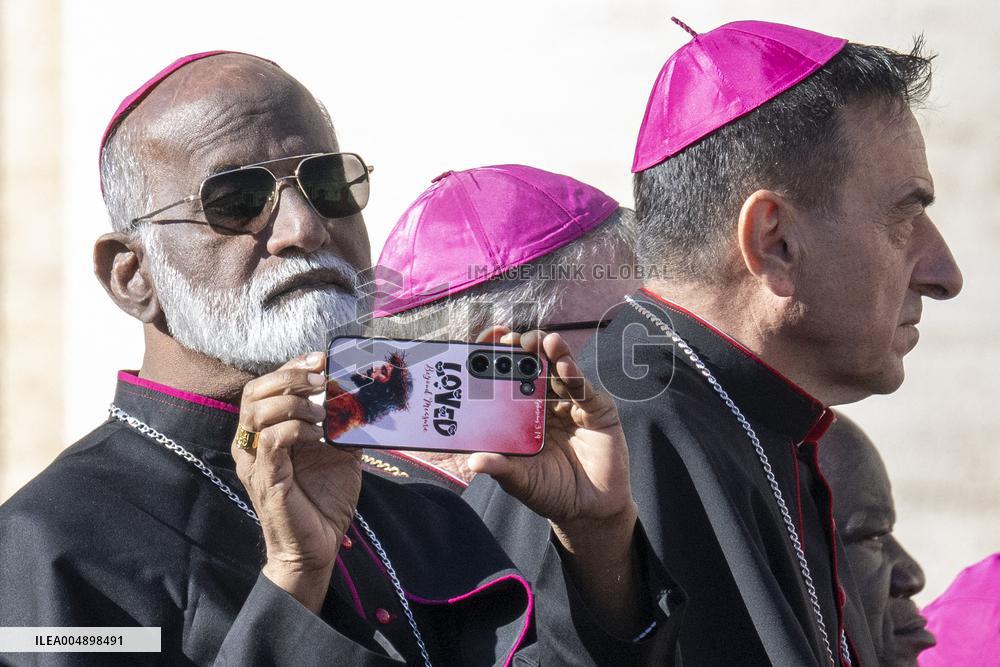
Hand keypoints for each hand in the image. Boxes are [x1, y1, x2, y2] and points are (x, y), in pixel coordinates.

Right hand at [232, 351, 361, 612]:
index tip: (320, 358)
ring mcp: (256, 462)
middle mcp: (253, 444)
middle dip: (289, 376)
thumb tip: (358, 395)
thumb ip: (342, 424)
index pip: (266, 386)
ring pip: (257, 411)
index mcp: (267, 433)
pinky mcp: (266, 479)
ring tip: (323, 412)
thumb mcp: (339, 454)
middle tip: (320, 376)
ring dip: (294, 402)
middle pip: (253, 391)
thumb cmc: (324, 502)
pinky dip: (296, 428)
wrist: (318, 548)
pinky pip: (271, 440)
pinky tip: (318, 434)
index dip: (291, 366)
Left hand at [468, 329, 644, 634]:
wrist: (590, 510)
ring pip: (559, 371)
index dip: (499, 359)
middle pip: (534, 367)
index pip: (508, 378)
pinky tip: (564, 366)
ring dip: (550, 354)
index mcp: (521, 413)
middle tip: (514, 340)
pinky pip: (583, 389)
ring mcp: (571, 403)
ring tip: (542, 342)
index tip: (488, 341)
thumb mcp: (521, 480)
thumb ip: (501, 468)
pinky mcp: (596, 409)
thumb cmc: (550, 491)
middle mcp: (545, 402)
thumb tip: (473, 462)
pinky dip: (574, 376)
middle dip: (524, 350)